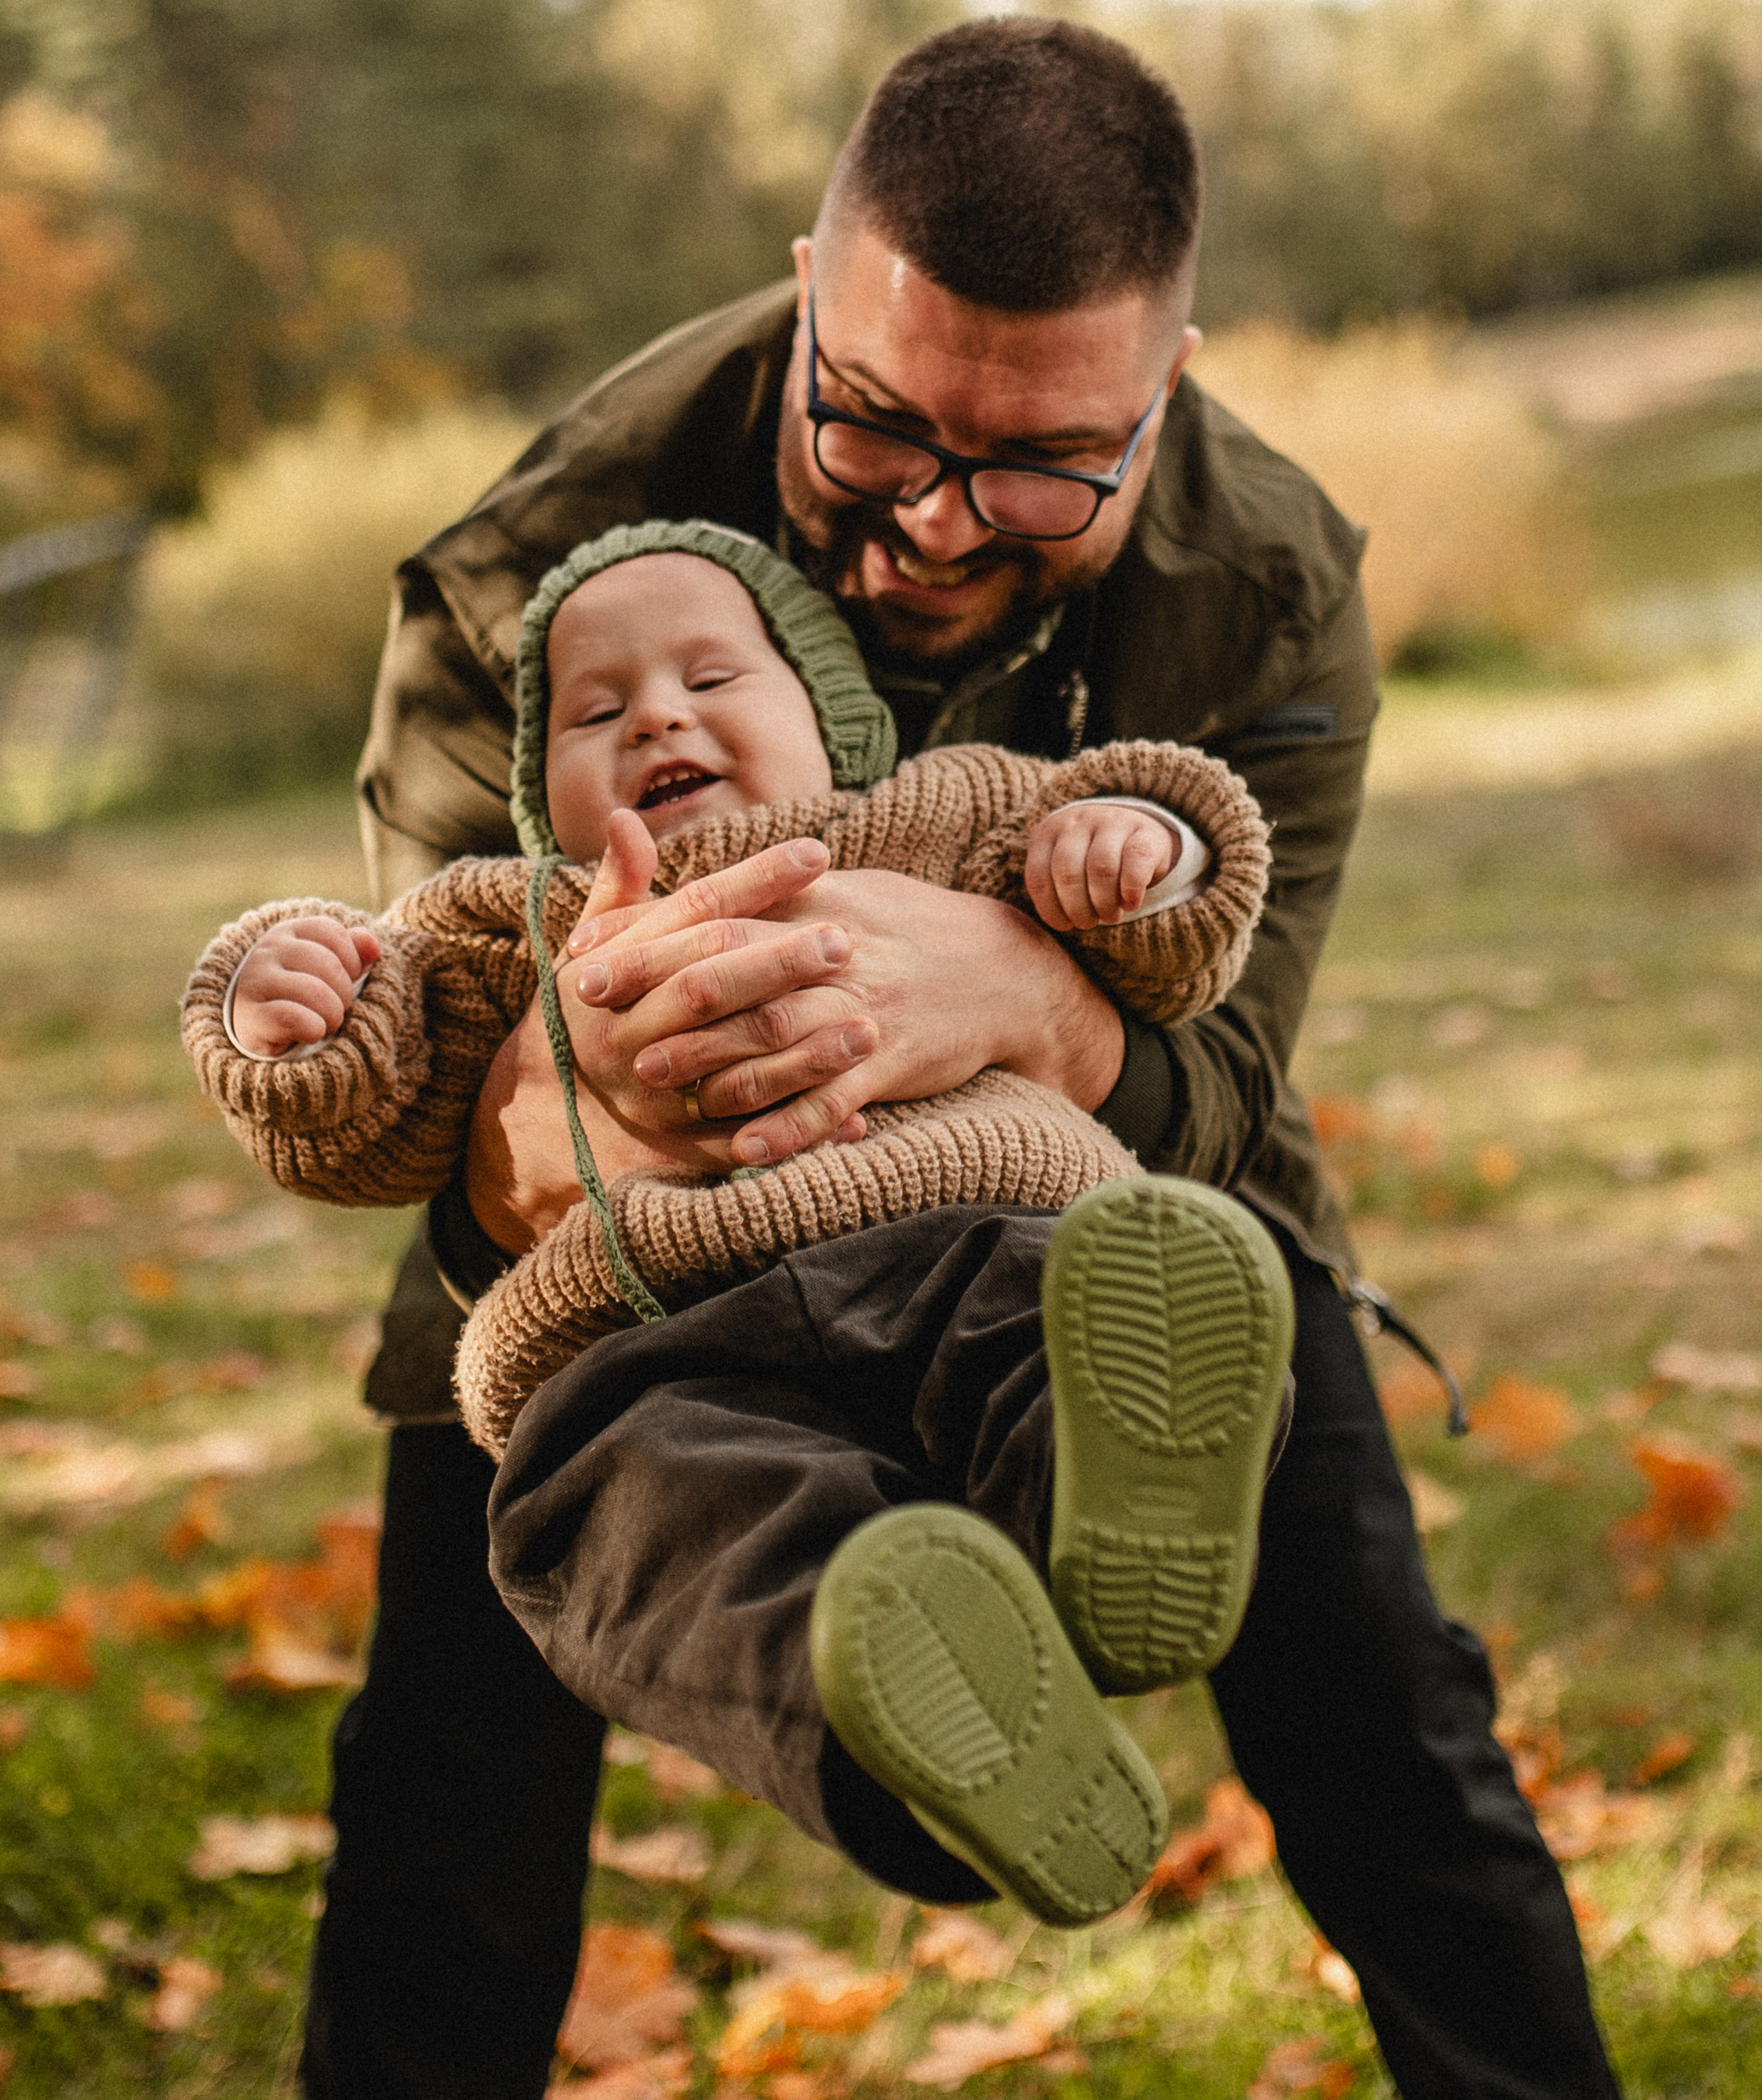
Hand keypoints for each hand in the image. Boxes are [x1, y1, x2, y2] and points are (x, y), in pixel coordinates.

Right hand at [231, 916, 379, 1057]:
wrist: (253, 1023)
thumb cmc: (299, 991)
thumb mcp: (326, 967)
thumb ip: (352, 951)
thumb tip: (373, 945)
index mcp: (289, 932)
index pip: (335, 934)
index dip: (352, 962)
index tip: (345, 980)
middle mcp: (268, 950)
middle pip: (329, 965)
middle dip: (344, 994)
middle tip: (335, 1009)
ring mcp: (256, 981)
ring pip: (315, 993)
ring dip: (332, 1015)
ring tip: (325, 1023)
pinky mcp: (251, 1015)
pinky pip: (294, 1019)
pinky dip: (314, 1029)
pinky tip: (311, 1033)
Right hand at [463, 816, 856, 1249]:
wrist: (556, 1108)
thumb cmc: (601, 1006)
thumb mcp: (600, 946)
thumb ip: (622, 887)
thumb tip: (623, 816)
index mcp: (615, 976)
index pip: (691, 916)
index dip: (754, 881)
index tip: (818, 853)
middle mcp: (631, 1036)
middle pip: (708, 990)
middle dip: (778, 965)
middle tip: (843, 941)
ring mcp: (659, 1097)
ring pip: (734, 1071)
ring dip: (804, 1054)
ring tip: (868, 1026)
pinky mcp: (686, 1150)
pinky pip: (751, 1142)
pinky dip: (802, 1130)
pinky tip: (857, 1113)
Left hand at [571, 866, 1125, 1165]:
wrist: (1005, 971)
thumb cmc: (907, 930)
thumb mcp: (839, 892)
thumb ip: (762, 893)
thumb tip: (676, 894)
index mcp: (816, 908)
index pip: (718, 915)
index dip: (649, 936)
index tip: (587, 954)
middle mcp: (835, 960)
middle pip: (737, 972)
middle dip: (661, 994)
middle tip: (597, 1020)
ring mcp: (864, 1014)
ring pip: (778, 1038)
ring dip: (710, 1060)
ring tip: (650, 1079)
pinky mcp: (892, 1066)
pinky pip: (833, 1101)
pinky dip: (789, 1128)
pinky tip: (743, 1150)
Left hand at [1024, 805, 1175, 931]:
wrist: (1137, 833)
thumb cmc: (1090, 861)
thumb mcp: (1064, 868)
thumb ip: (1051, 887)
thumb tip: (1057, 921)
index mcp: (1049, 832)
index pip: (1039, 876)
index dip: (1050, 909)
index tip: (1065, 924)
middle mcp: (1078, 821)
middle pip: (1068, 873)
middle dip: (1077, 909)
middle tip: (1088, 923)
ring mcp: (1113, 821)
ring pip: (1101, 869)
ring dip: (1104, 904)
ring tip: (1109, 916)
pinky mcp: (1147, 831)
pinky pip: (1136, 862)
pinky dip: (1131, 891)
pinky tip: (1131, 904)